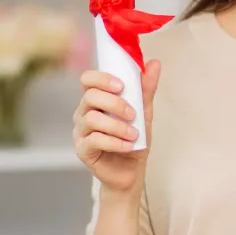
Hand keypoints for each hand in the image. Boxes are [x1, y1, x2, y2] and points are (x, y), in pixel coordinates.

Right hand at [72, 59, 161, 194]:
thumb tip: (155, 63)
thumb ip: (146, 89)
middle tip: (133, 114)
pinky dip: (114, 142)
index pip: (87, 79)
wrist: (132, 171)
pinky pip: (94, 140)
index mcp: (96, 100)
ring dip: (117, 126)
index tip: (122, 86)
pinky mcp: (82, 150)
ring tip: (134, 134)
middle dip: (115, 104)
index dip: (102, 78)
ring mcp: (80, 132)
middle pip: (90, 97)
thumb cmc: (134, 139)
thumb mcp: (144, 112)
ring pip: (92, 119)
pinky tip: (128, 146)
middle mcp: (84, 113)